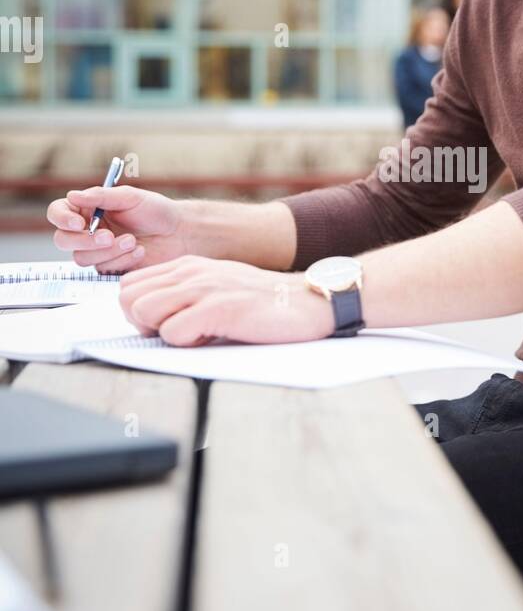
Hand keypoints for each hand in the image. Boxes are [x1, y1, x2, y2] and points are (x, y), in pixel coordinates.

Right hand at [47, 185, 188, 274]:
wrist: (179, 233)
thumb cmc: (156, 211)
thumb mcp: (130, 197)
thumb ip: (101, 196)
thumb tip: (72, 195)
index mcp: (87, 209)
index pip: (58, 213)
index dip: (62, 219)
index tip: (78, 223)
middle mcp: (87, 230)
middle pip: (63, 240)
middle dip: (85, 241)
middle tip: (108, 237)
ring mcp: (97, 251)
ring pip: (82, 258)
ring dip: (108, 251)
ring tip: (133, 241)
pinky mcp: (109, 267)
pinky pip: (102, 269)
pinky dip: (121, 260)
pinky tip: (139, 251)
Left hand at [118, 256, 334, 345]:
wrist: (306, 301)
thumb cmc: (262, 302)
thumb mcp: (216, 286)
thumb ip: (185, 293)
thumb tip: (151, 316)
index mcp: (187, 266)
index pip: (129, 284)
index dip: (137, 311)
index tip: (162, 323)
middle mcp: (190, 272)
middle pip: (128, 299)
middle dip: (143, 324)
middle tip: (175, 331)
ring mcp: (204, 289)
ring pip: (144, 312)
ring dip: (162, 332)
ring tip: (194, 334)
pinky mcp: (219, 309)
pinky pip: (173, 332)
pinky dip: (186, 344)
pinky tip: (211, 338)